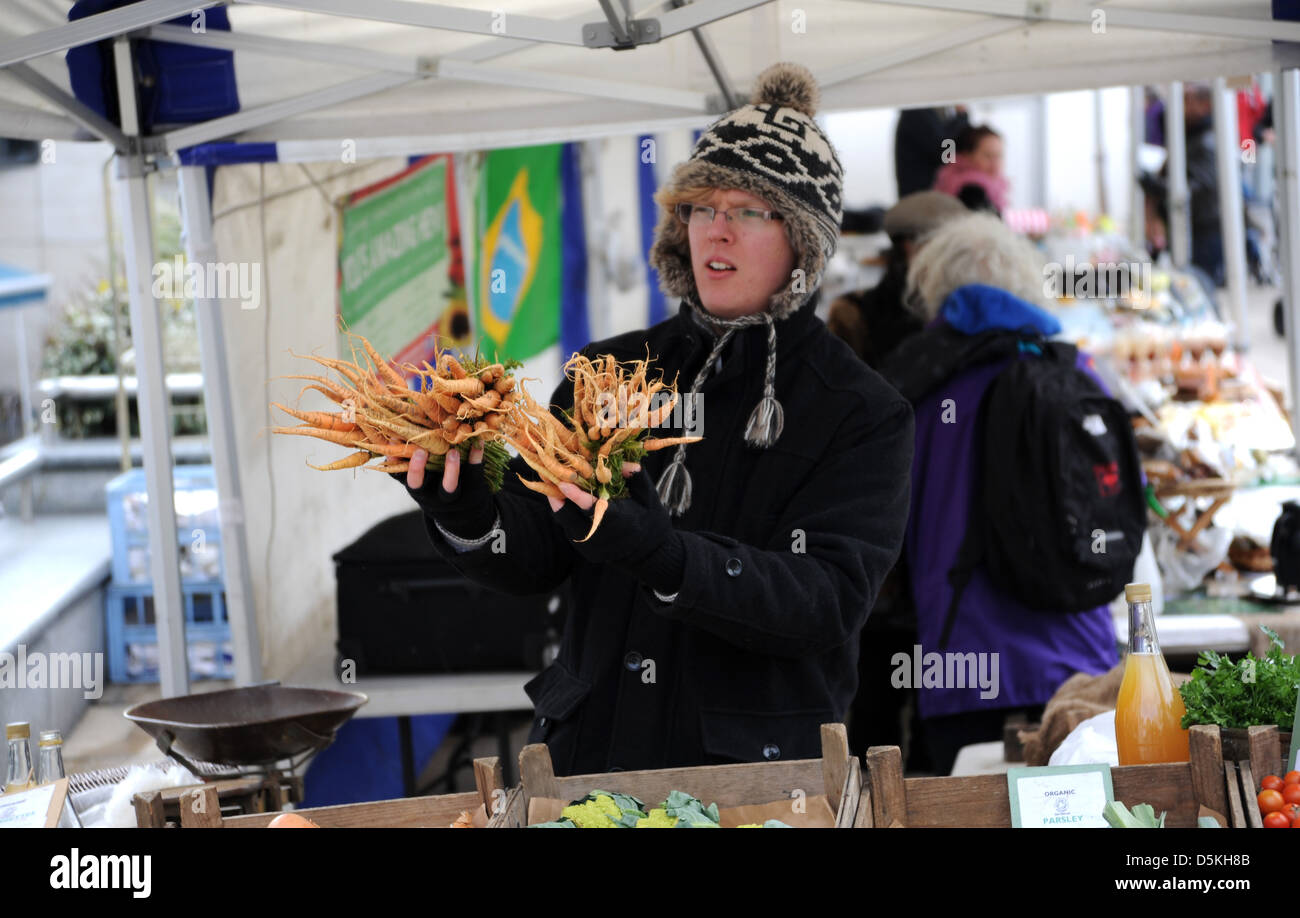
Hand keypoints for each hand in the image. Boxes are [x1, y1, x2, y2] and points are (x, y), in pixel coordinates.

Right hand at [390, 439, 494, 539]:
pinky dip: (476, 460)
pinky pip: (474, 476)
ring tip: (453, 451)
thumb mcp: (423, 481)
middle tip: (420, 451)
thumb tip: (395, 436)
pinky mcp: (472, 492)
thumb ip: (411, 463)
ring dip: (450, 469)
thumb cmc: (437, 488)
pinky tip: (478, 444)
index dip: (394, 463)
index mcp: (416, 490)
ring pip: (449, 487)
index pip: (400, 478)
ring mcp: (452, 497)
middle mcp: (430, 496)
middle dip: (417, 470)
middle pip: (419, 487)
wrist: (464, 515)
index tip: (394, 445)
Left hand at [546, 464, 681, 592]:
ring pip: (567, 522)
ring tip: (548, 480)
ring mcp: (592, 547)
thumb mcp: (648, 496)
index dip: (578, 496)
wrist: (649, 553)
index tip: (563, 483)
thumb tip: (621, 460)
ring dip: (558, 502)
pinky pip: (570, 528)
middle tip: (546, 474)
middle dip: (557, 496)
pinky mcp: (586, 551)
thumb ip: (636, 477)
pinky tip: (561, 496)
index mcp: (622, 522)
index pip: (596, 509)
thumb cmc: (650, 519)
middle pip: (572, 517)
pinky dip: (566, 512)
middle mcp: (603, 537)